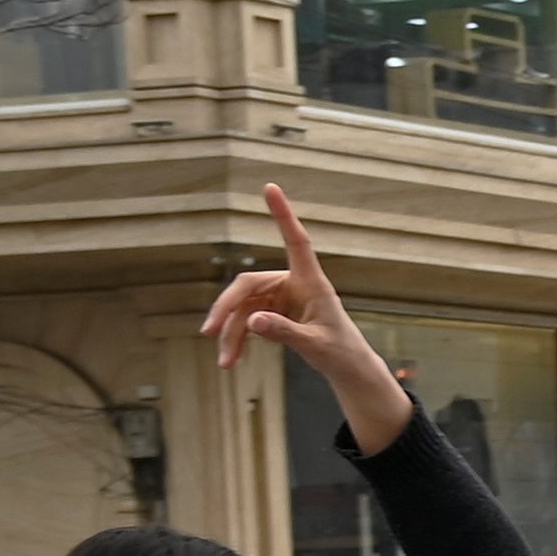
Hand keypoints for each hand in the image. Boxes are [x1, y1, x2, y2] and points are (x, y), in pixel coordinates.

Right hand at [200, 186, 413, 452]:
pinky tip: (231, 359)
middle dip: (227, 309)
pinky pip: (247, 321)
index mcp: (312, 283)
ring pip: (244, 308)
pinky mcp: (274, 312)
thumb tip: (252, 322)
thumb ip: (285, 332)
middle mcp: (293, 285)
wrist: (347, 369)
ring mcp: (281, 298)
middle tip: (209, 332)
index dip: (283, 215)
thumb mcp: (315, 345)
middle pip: (248, 286)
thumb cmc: (339, 353)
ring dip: (231, 334)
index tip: (271, 187)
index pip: (296, 242)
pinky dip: (237, 339)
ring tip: (225, 363)